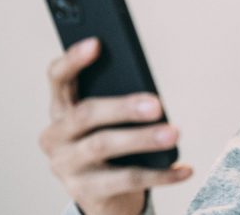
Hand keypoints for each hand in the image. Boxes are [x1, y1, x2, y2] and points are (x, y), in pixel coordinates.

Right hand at [39, 38, 192, 214]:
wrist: (101, 196)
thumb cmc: (107, 144)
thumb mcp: (104, 120)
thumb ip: (115, 97)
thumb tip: (150, 91)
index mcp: (60, 109)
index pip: (58, 79)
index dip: (73, 60)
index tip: (96, 43)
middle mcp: (56, 136)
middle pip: (86, 114)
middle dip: (123, 107)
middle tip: (157, 105)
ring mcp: (66, 166)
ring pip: (104, 146)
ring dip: (143, 139)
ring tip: (174, 133)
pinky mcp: (84, 192)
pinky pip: (127, 180)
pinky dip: (161, 174)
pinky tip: (184, 169)